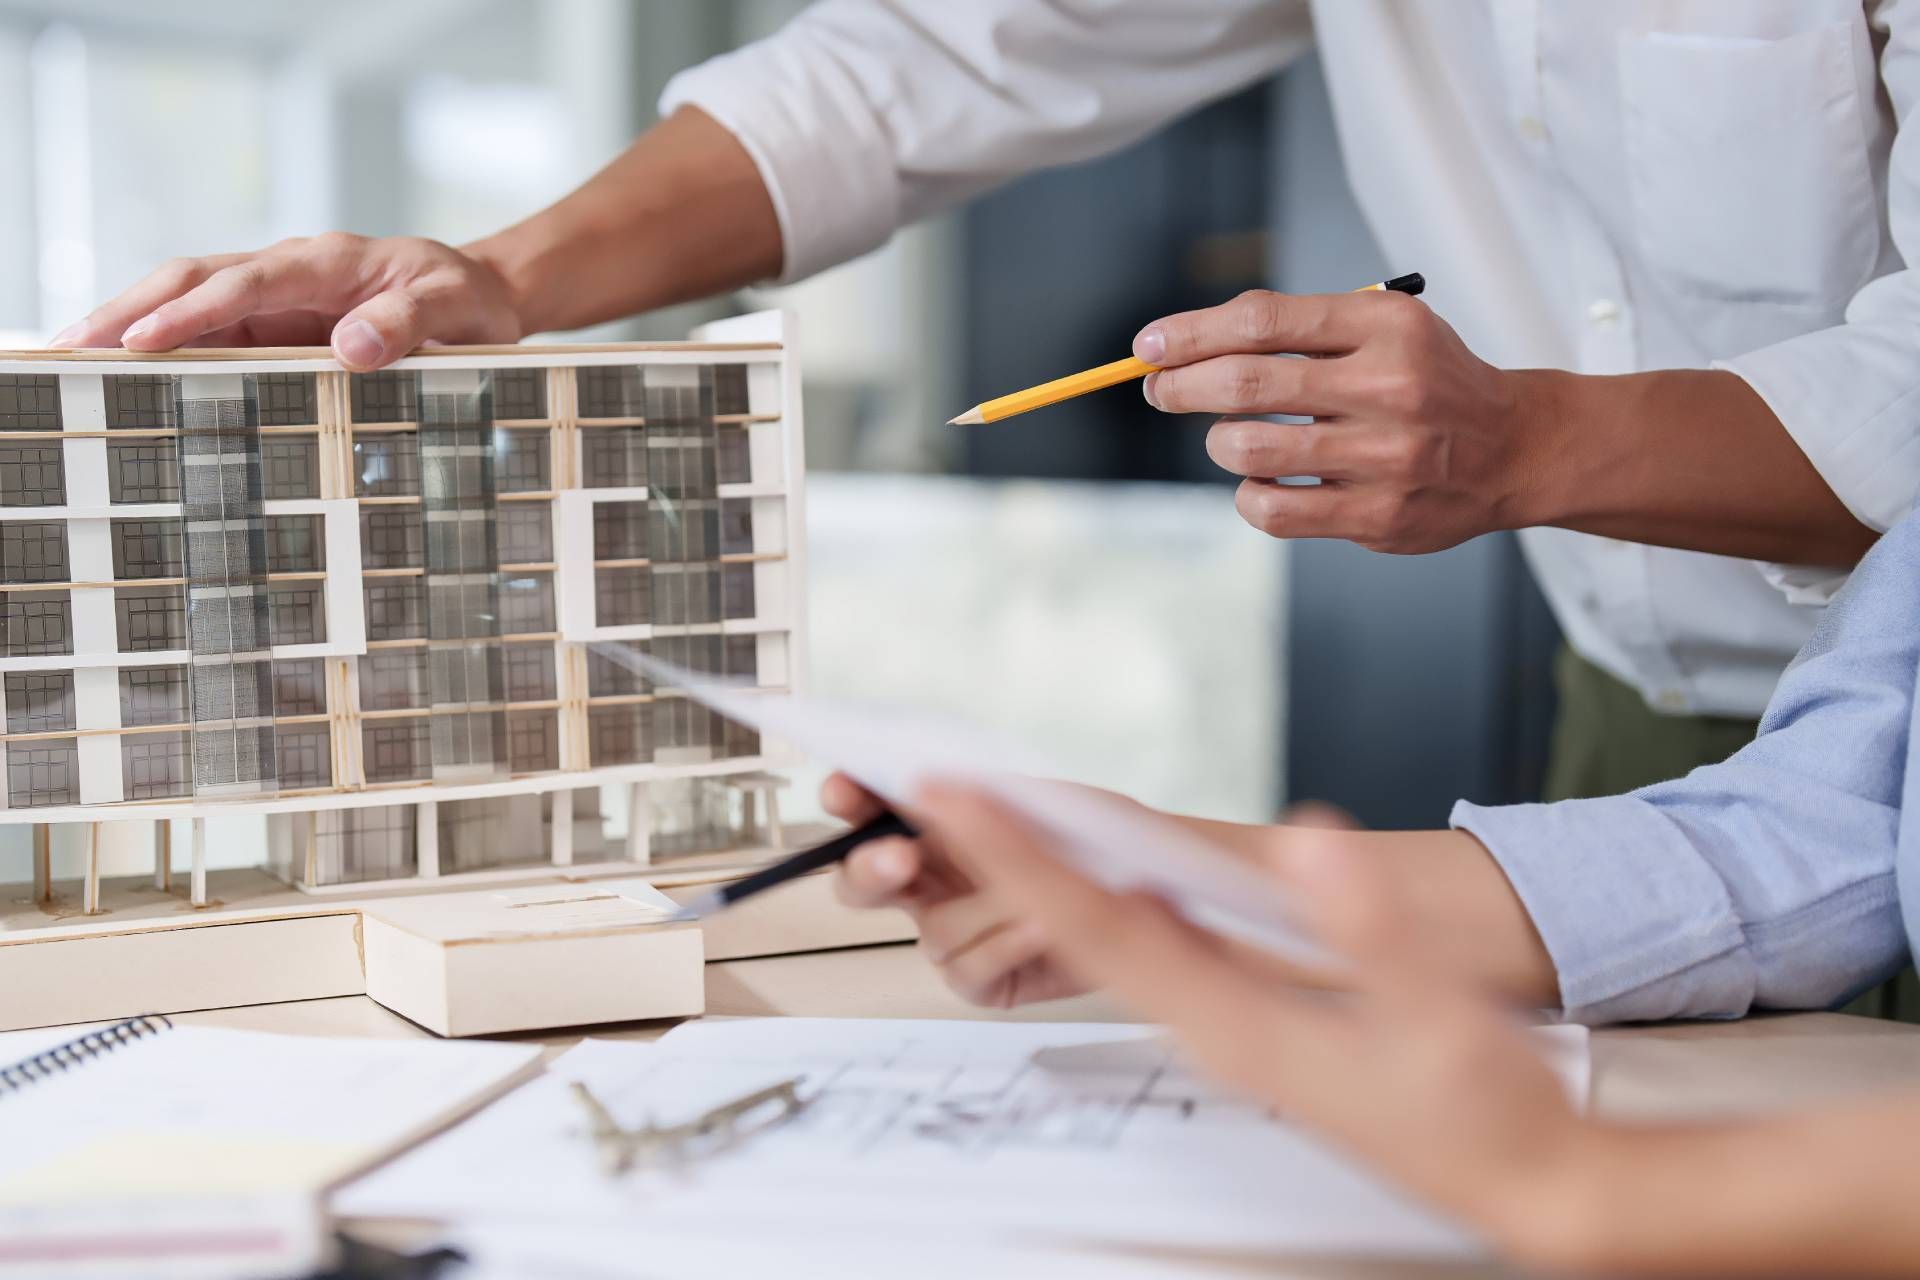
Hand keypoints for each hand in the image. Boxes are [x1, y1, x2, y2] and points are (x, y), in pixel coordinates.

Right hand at [48, 233, 523, 369]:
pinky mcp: (278, 323)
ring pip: (190, 302)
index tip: (143, 341)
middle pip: (193, 280)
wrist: (482, 291)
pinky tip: (129, 374)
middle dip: (129, 311)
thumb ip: (410, 323)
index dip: (192, 312)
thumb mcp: (457, 308)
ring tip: (75, 361)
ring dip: (132, 326)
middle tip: (71, 348)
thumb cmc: (468, 298)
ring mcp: (279, 297)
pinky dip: (167, 347)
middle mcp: (291, 272)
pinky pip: (213, 331)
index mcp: (328, 262)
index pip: (245, 283)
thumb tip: (353, 347)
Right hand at [823, 773, 1092, 1008]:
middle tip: (899, 858)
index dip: (850, 798)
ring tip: (1034, 897)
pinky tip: (1038, 929)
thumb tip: (930, 783)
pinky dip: (1003, 947)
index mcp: (941, 825)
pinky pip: (964, 970)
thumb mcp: (1044, 802)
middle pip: (866, 879)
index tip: (845, 792)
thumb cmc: (1099, 844)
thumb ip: (984, 793)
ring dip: (982, 910)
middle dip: (872, 867)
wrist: (1154, 905)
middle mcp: (939, 878)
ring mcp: (959, 930)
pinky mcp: (985, 978)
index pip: (873, 807)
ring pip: (928, 929)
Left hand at [915, 782, 1597, 1266]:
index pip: (1096, 927)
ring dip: (1030, 881)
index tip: (957, 805)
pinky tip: (1090, 869)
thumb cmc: (1473, 1110)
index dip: (1020, 861)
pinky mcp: (1237, 1017)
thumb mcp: (1437, 1017)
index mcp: (1231, 1024)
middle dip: (991, 863)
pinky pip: (1142, 950)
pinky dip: (1096, 901)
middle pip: (1068, 932)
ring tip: (977, 819)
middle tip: (929, 794)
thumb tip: (1311, 845)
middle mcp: (1204, 1023)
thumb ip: (1371, 931)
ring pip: (1095, 942)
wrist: (1509, 1174)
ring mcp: (1215, 1022)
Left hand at [1133, 288, 1543, 553]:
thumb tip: (1194, 341)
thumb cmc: (1431, 381)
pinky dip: (1248, 494)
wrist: (1515, 447)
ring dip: (1219, 441)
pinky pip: (1274, 509)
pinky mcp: (1379, 516)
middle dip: (1181, 385)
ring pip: (1249, 449)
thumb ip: (1302, 327)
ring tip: (1229, 436)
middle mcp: (1387, 388)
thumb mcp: (1384, 327)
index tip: (1149, 346)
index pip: (1263, 320)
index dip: (1191, 333)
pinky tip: (1259, 481)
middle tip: (1158, 388)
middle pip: (1246, 382)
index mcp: (1386, 326)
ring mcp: (1384, 457)